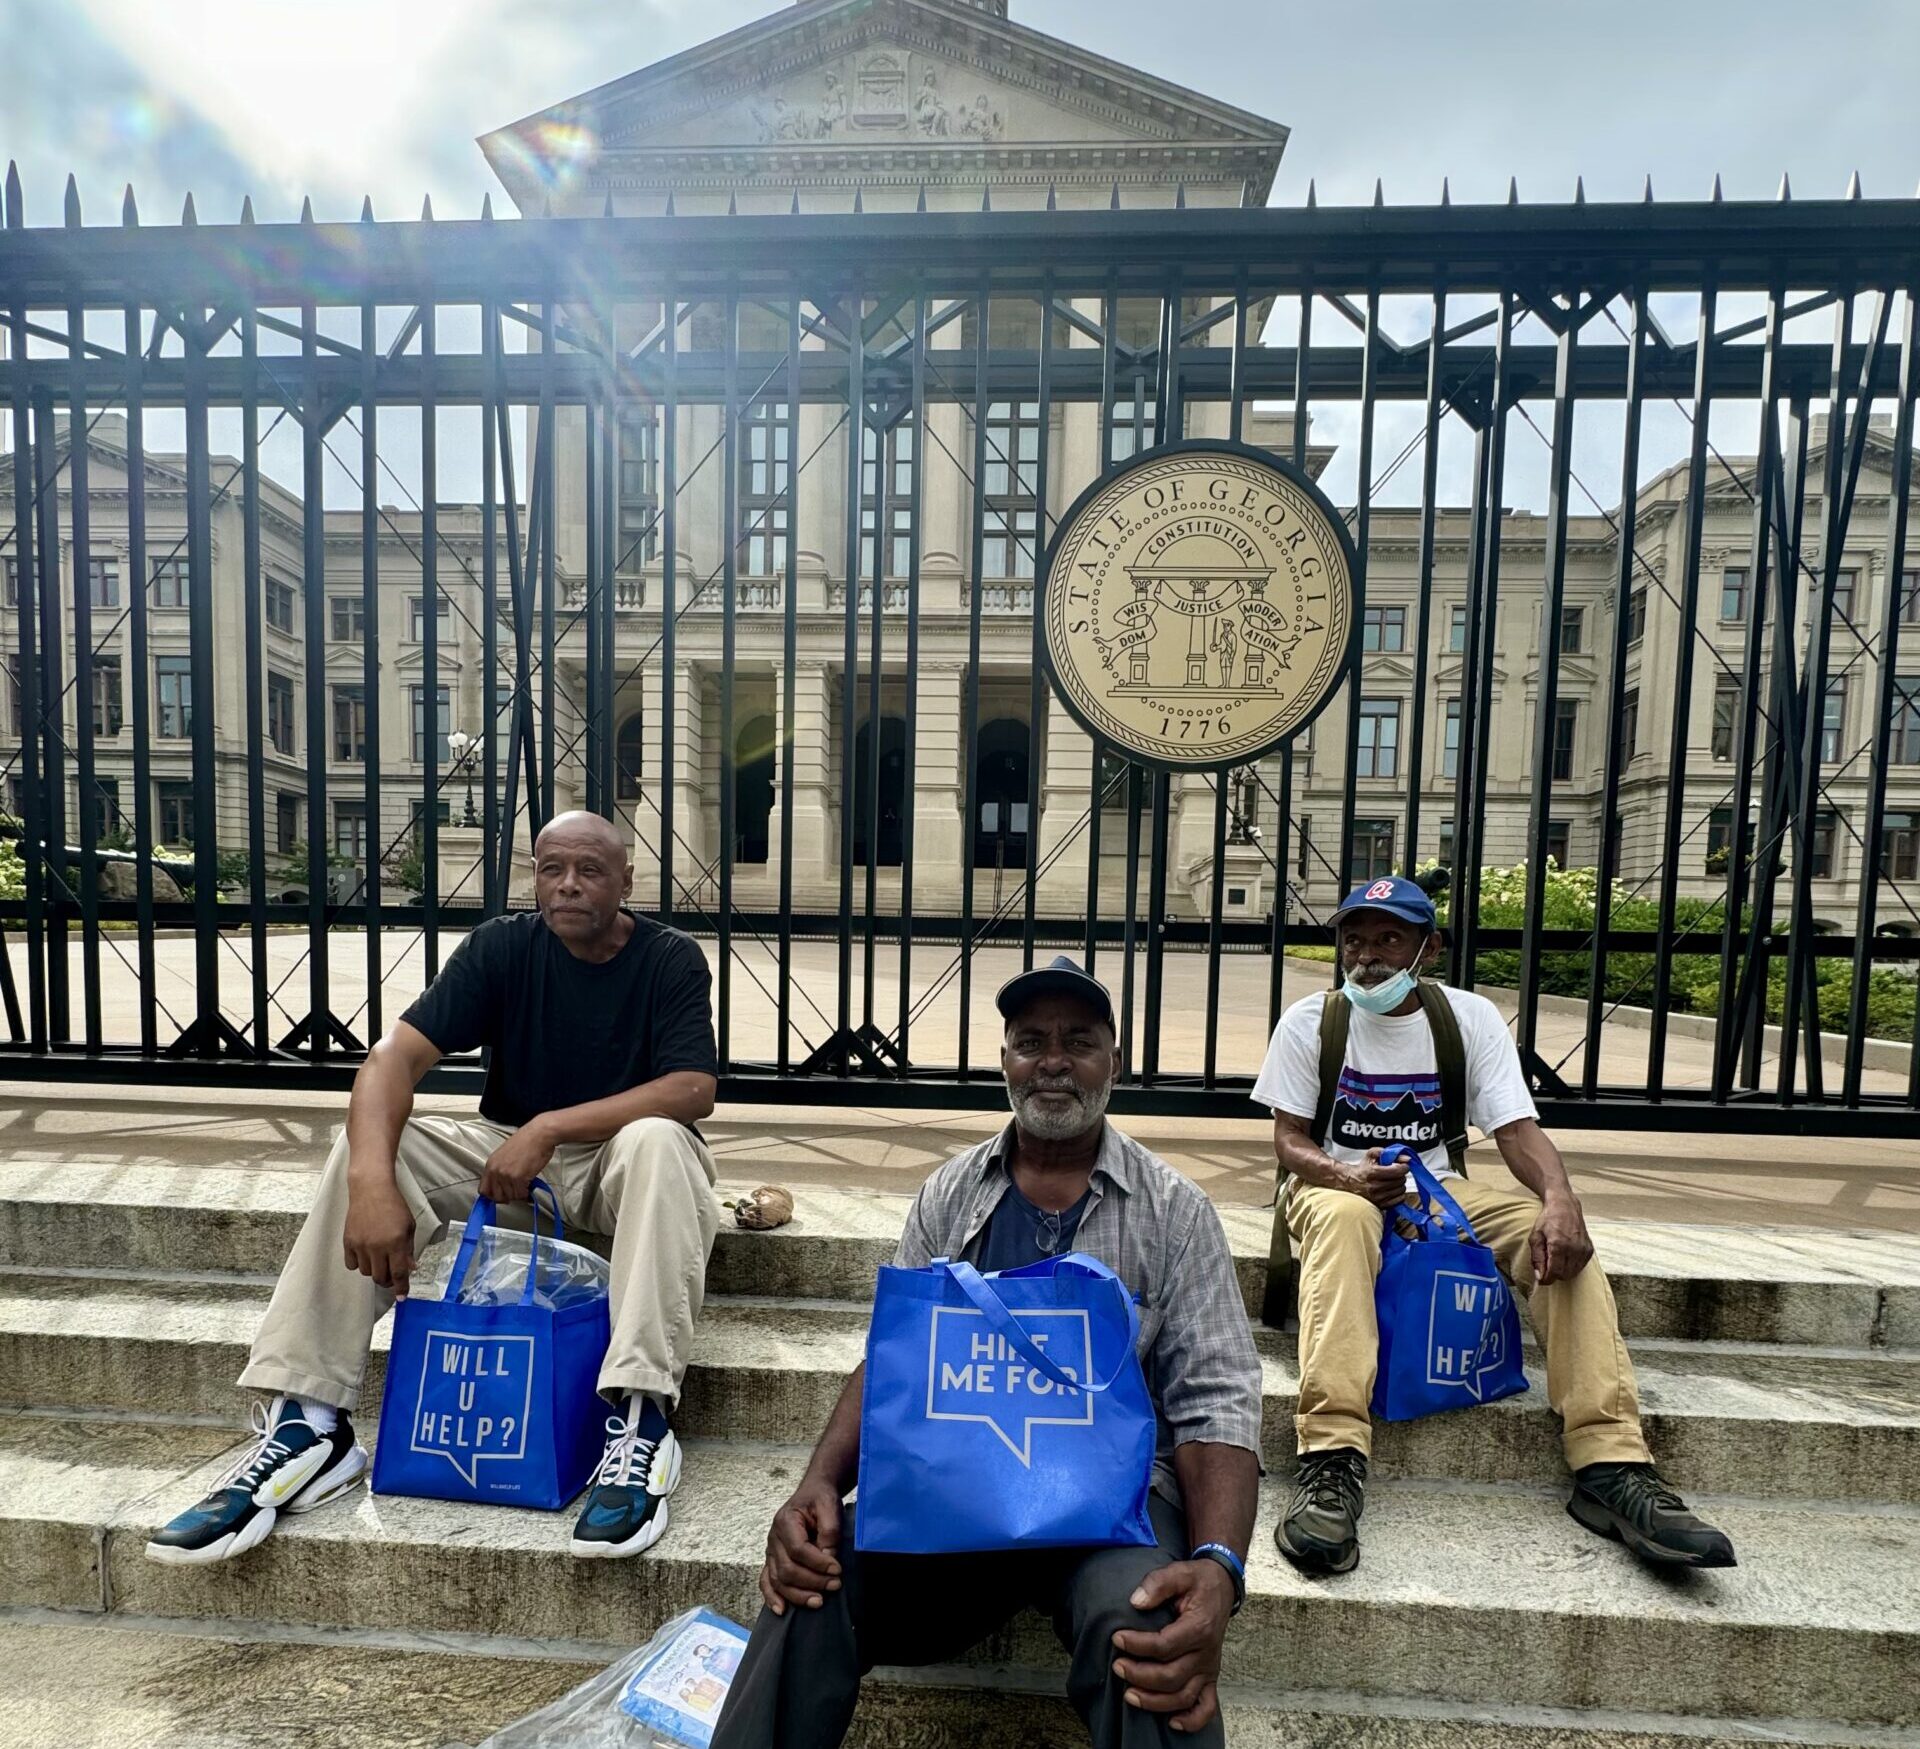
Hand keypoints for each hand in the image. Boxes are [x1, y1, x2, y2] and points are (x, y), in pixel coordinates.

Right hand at [343, 1175, 416, 1296]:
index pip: (398, 1273)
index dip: (401, 1288)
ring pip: (366, 1272)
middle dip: (388, 1281)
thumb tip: (410, 1269)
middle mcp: (377, 1246)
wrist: (371, 1189)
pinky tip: (365, 1254)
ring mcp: (361, 1245)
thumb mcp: (409, 1226)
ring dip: (374, 1270)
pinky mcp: (348, 1242)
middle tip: (391, 1275)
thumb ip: (409, 1249)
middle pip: (380, 1277)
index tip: (402, 1297)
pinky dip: (359, 1264)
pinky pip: (352, 1264)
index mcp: (396, 1242)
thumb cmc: (394, 1205)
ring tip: (379, 1259)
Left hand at [479, 1119, 556, 1203]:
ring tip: (525, 1185)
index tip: (502, 1196)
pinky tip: (530, 1184)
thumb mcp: (505, 1155)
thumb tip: (502, 1186)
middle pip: (497, 1196)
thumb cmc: (526, 1142)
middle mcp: (496, 1171)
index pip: (484, 1190)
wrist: (539, 1135)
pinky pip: (521, 1193)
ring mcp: (506, 1175)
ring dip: (519, 1193)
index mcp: (490, 1165)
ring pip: (511, 1196)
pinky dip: (527, 1192)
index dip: (493, 1196)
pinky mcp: (518, 1178)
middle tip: (517, 1191)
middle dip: (508, 1197)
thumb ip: (500, 1170)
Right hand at [759, 1475, 843, 1616]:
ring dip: (798, 1594)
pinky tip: (781, 1610)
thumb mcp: (829, 1505)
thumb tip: (828, 1556)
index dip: (818, 1563)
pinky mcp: (772, 1560)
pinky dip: (772, 1597)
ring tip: (819, 1601)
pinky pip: (766, 1581)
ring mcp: (771, 1550)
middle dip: (812, 1581)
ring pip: (778, 1580)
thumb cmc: (820, 1499)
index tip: (837, 1570)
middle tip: (835, 1585)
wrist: (813, 1493)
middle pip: (787, 1569)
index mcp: (785, 1521)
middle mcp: (773, 1538)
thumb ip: (829, 1529)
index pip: (798, 1549)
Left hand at [1109, 1558, 1234, 1733]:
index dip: (1137, 1645)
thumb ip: (1157, 1583)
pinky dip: (1192, 1720)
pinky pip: (1207, 1706)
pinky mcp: (1210, 1676)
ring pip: (1184, 1697)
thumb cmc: (1197, 1581)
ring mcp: (1209, 1668)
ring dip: (1155, 1702)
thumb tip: (1135, 1601)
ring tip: (1128, 1695)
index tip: (1116, 1638)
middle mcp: (1206, 1653)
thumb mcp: (1179, 1571)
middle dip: (1140, 1676)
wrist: (1221, 1586)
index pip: (1164, 1645)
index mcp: (1199, 1627)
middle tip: (1116, 1666)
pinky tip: (1172, 1723)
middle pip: (1172, 1676)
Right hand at [1336, 1148, 1411, 1208]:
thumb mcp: (1371, 1155)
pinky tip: (1391, 1189)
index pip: (1398, 1171)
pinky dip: (1398, 1194)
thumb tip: (1407, 1158)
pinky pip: (1400, 1200)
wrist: (1350, 1182)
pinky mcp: (1381, 1206)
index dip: (1403, 1167)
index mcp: (1373, 1173)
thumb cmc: (1363, 1168)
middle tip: (1393, 1173)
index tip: (1402, 1166)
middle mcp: (1375, 1186)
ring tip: (1391, 1181)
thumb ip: (1389, 1153)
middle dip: (1400, 1175)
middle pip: (1401, 1180)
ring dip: (1399, 1184)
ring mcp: (1378, 1197)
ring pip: (1401, 1190)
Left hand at [1530, 1195, 1593, 1284]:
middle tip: (1547, 1263)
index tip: (1541, 1279)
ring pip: (1573, 1273)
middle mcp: (1574, 1248)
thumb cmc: (1548, 1219)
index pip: (1554, 1273)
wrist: (1565, 1205)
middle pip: (1564, 1275)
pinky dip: (1572, 1266)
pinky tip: (1565, 1256)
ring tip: (1556, 1258)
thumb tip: (1539, 1276)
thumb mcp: (1535, 1236)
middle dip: (1554, 1274)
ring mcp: (1584, 1249)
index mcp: (1559, 1245)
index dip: (1546, 1279)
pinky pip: (1580, 1267)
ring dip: (1563, 1271)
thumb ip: (1537, 1258)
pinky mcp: (1589, 1250)